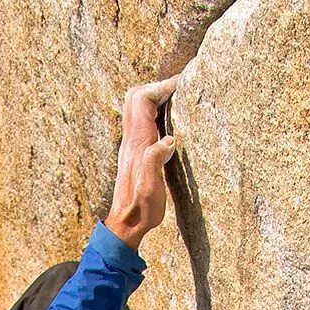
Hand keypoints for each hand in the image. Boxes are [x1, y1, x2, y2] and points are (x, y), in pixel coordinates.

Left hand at [106, 77, 178, 250]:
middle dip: (157, 86)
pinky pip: (143, 121)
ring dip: (155, 97)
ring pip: (136, 107)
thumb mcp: (151, 191)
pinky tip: (172, 121)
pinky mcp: (135, 152)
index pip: (142, 100)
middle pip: (135, 97)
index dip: (161, 86)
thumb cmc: (141, 211)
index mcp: (137, 144)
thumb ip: (154, 163)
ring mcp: (131, 145)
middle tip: (180, 88)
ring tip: (178, 98)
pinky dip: (156, 111)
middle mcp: (131, 141)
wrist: (126, 226)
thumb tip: (167, 140)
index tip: (183, 83)